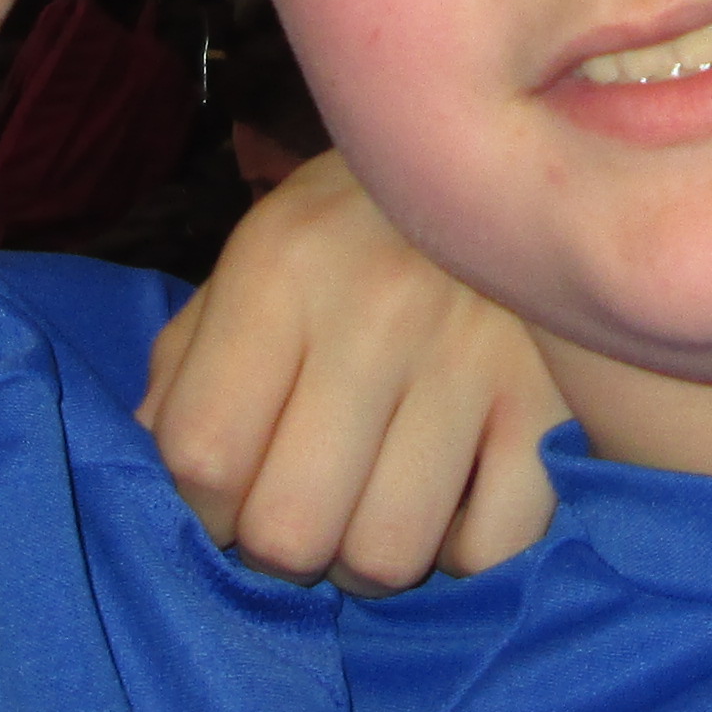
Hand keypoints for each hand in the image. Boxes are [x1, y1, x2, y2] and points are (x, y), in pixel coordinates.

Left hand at [145, 157, 565, 590]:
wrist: (515, 151)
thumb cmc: (354, 230)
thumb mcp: (253, 262)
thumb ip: (188, 363)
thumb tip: (156, 472)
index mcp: (281, 268)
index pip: (201, 453)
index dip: (198, 509)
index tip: (224, 501)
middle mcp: (377, 309)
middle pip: (288, 526)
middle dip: (277, 549)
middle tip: (299, 514)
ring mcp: (477, 358)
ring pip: (387, 554)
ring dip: (363, 560)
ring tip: (369, 513)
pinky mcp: (556, 402)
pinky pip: (489, 548)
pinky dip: (459, 553)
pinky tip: (449, 504)